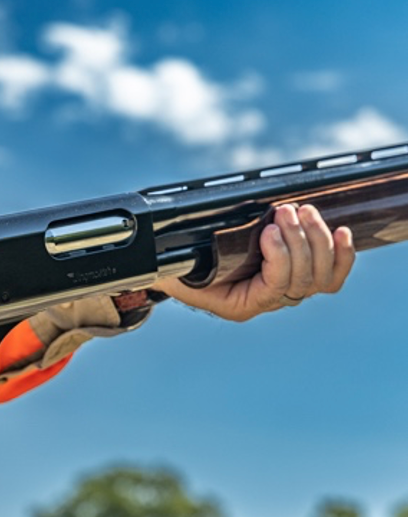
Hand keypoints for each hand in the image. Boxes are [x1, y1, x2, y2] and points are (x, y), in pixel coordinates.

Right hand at [152, 204, 354, 320]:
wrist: (183, 270)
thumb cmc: (177, 267)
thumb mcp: (175, 267)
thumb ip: (182, 263)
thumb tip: (177, 249)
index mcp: (240, 305)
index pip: (275, 287)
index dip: (280, 258)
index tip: (269, 229)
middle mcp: (268, 302)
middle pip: (303, 280)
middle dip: (299, 241)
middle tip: (286, 210)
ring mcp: (286, 290)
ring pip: (320, 276)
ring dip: (317, 240)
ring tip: (304, 211)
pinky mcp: (297, 274)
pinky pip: (330, 275)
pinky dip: (341, 255)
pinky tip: (341, 232)